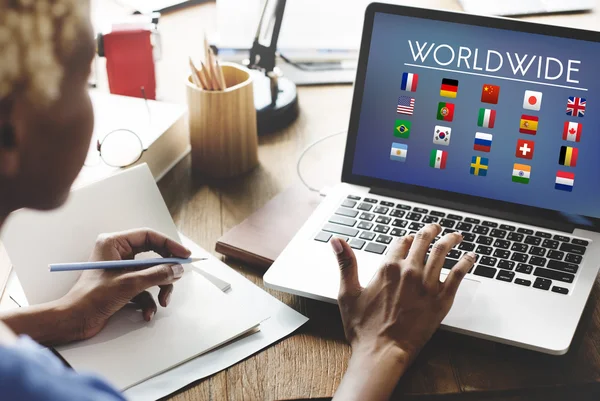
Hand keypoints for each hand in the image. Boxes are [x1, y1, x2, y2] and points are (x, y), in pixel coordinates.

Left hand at [61, 228, 190, 340]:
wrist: (74, 321)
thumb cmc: (91, 298)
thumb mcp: (129, 284)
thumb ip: (157, 274)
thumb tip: (177, 269)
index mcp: (114, 243)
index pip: (149, 236)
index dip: (169, 245)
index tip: (184, 255)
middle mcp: (118, 253)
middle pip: (153, 256)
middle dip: (165, 271)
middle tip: (177, 277)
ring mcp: (121, 270)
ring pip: (151, 274)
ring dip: (159, 289)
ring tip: (162, 302)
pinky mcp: (122, 285)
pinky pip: (144, 288)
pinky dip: (149, 301)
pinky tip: (147, 313)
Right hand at [331, 224, 475, 400]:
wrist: (382, 352)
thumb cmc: (363, 328)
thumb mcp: (348, 293)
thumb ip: (346, 263)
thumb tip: (336, 240)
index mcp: (387, 268)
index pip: (400, 242)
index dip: (405, 238)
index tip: (409, 238)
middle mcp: (409, 271)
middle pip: (423, 241)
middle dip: (430, 231)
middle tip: (436, 228)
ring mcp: (427, 285)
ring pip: (442, 252)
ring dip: (450, 240)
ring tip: (456, 236)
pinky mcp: (441, 299)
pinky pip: (458, 274)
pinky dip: (466, 262)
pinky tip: (471, 257)